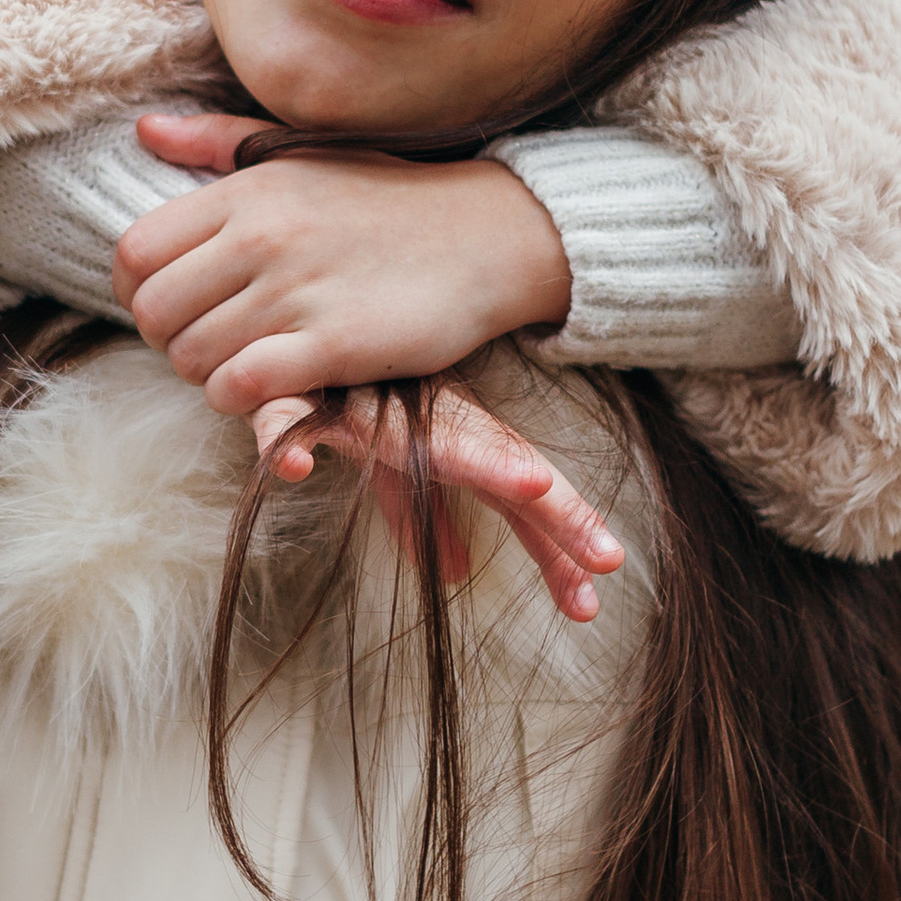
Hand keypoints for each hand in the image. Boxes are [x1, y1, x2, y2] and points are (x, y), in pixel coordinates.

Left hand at [117, 124, 571, 407]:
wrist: (487, 234)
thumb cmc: (388, 197)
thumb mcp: (302, 153)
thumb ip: (218, 141)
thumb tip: (145, 128)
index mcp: (246, 191)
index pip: (135, 252)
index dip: (138, 292)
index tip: (175, 306)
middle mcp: (262, 236)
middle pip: (153, 313)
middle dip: (169, 342)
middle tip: (209, 344)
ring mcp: (297, 290)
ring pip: (191, 358)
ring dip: (206, 375)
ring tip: (243, 363)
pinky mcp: (335, 343)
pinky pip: (242, 386)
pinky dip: (240, 398)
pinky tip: (269, 387)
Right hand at [252, 380, 623, 622]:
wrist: (303, 323)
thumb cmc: (359, 399)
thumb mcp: (395, 460)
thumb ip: (424, 515)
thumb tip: (460, 573)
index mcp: (458, 442)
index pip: (526, 494)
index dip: (566, 530)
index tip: (605, 578)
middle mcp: (430, 424)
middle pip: (509, 469)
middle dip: (560, 510)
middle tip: (611, 553)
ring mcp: (380, 407)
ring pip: (431, 433)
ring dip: (484, 458)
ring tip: (535, 485)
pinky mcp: (311, 397)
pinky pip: (296, 419)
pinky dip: (289, 438)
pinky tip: (296, 466)